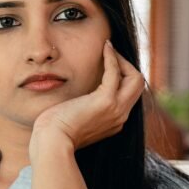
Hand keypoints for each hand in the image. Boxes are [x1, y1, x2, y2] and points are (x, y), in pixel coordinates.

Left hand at [30, 40, 144, 159]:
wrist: (51, 141)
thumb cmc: (55, 132)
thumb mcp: (74, 120)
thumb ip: (82, 110)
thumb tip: (74, 100)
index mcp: (113, 122)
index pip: (128, 96)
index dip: (122, 78)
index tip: (108, 65)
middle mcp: (120, 117)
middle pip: (137, 86)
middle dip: (128, 68)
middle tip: (112, 55)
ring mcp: (116, 110)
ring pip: (135, 79)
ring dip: (123, 61)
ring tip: (109, 50)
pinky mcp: (106, 101)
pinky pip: (115, 72)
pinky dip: (112, 58)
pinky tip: (105, 47)